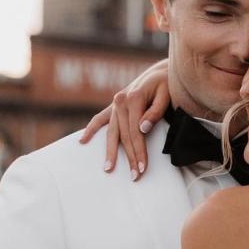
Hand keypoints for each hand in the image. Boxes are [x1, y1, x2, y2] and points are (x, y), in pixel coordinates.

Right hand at [79, 59, 169, 179]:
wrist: (159, 72)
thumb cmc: (165, 85)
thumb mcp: (166, 95)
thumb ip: (155, 111)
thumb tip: (143, 128)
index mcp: (134, 99)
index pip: (136, 132)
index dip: (139, 151)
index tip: (142, 168)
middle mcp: (121, 102)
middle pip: (124, 136)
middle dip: (129, 157)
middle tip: (134, 176)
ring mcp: (115, 104)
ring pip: (112, 132)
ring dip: (110, 152)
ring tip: (108, 169)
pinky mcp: (113, 106)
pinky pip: (99, 119)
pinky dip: (91, 129)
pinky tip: (82, 141)